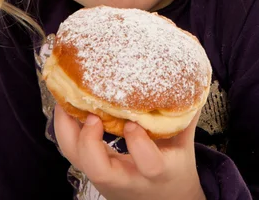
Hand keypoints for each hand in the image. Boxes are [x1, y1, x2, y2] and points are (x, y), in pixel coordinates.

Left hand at [54, 105, 204, 199]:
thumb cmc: (175, 170)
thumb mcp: (183, 145)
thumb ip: (184, 116)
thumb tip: (191, 80)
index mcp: (156, 172)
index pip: (148, 164)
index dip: (138, 142)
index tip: (133, 121)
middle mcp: (127, 178)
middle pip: (99, 170)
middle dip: (89, 140)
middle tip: (92, 114)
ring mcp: (106, 177)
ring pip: (78, 160)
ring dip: (68, 129)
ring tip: (68, 98)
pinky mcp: (93, 171)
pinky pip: (73, 151)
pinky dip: (67, 127)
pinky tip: (67, 104)